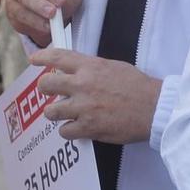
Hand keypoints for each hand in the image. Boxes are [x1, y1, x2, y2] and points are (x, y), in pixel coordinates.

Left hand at [29, 48, 161, 143]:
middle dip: (45, 89)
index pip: (57, 57)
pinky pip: (64, 132)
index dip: (41, 57)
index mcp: (91, 67)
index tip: (34, 60)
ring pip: (51, 112)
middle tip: (51, 92)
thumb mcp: (115, 67)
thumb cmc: (139, 87)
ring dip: (57, 113)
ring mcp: (84, 108)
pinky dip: (70, 131)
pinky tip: (79, 128)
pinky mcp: (88, 128)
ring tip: (67, 113)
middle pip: (46, 86)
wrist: (155, 108)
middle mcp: (83, 85)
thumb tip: (77, 72)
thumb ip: (92, 69)